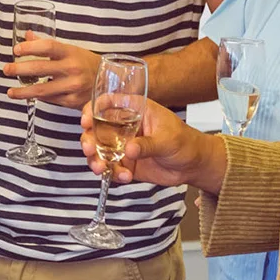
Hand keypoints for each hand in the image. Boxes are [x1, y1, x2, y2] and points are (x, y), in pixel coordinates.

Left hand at [4, 39, 102, 109]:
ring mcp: (72, 87)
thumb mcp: (70, 49)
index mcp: (71, 52)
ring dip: (23, 91)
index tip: (16, 50)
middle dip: (19, 69)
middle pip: (40, 68)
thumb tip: (28, 35)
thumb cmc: (86, 62)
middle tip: (6, 69)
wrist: (108, 81)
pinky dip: (38, 97)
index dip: (29, 47)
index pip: (47, 47)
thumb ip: (48, 44)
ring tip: (10, 92)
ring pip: (42, 90)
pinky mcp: (72, 101)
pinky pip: (49, 99)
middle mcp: (72, 69)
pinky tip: (29, 95)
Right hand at [80, 99, 226, 194]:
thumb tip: (129, 150)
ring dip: (96, 160)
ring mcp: (123, 145)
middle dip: (89, 140)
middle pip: (96, 129)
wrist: (194, 165)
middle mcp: (124, 126)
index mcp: (135, 110)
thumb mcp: (168, 139)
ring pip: (99, 150)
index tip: (86, 121)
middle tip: (90, 150)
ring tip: (102, 169)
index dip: (92, 109)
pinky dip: (113, 174)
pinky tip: (125, 177)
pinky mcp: (126, 163)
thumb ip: (148, 144)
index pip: (107, 103)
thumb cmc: (185, 142)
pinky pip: (111, 168)